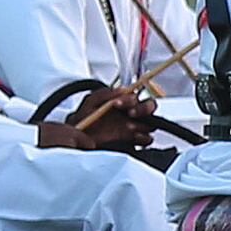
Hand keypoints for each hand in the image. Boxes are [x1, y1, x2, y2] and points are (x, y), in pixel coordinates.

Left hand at [39, 82, 159, 156]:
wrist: (79, 139)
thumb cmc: (83, 120)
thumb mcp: (90, 102)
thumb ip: (105, 94)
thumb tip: (122, 89)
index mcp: (122, 102)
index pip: (135, 96)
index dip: (129, 99)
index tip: (116, 104)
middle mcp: (131, 114)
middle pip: (150, 107)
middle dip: (143, 109)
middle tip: (130, 113)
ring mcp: (134, 127)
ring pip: (151, 123)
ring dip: (142, 124)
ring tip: (128, 127)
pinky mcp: (134, 141)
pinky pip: (148, 139)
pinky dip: (143, 137)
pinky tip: (133, 136)